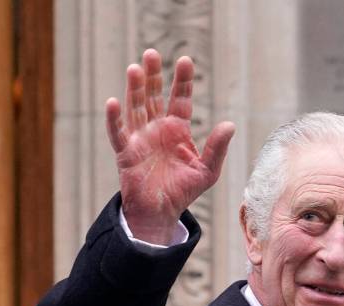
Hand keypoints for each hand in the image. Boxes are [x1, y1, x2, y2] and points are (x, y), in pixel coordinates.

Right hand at [106, 49, 234, 244]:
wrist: (162, 213)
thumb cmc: (183, 191)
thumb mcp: (207, 171)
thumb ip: (217, 148)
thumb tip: (230, 125)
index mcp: (177, 129)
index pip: (180, 98)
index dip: (182, 81)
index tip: (185, 60)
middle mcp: (157, 128)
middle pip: (153, 96)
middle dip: (153, 76)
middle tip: (152, 53)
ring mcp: (140, 138)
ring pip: (135, 108)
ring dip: (134, 89)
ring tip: (135, 68)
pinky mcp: (126, 153)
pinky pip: (118, 133)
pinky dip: (114, 119)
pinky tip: (113, 102)